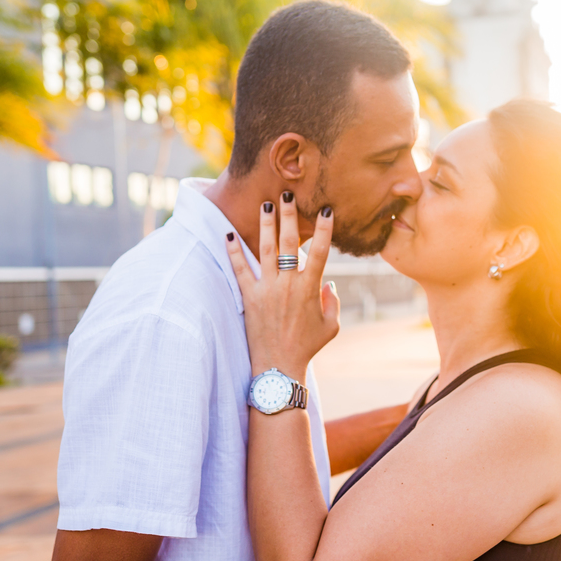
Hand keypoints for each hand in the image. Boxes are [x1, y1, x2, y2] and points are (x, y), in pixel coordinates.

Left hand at [225, 192, 339, 380]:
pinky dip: (233, 251)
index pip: (321, 251)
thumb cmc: (307, 347)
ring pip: (266, 249)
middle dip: (289, 215)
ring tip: (265, 203)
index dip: (325, 229)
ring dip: (265, 224)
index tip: (326, 209)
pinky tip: (228, 234)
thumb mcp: (330, 326)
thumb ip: (332, 302)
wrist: (279, 367)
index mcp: (310, 289)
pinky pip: (239, 269)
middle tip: (287, 193)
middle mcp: (289, 284)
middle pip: (290, 242)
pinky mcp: (249, 297)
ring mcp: (267, 289)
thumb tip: (329, 284)